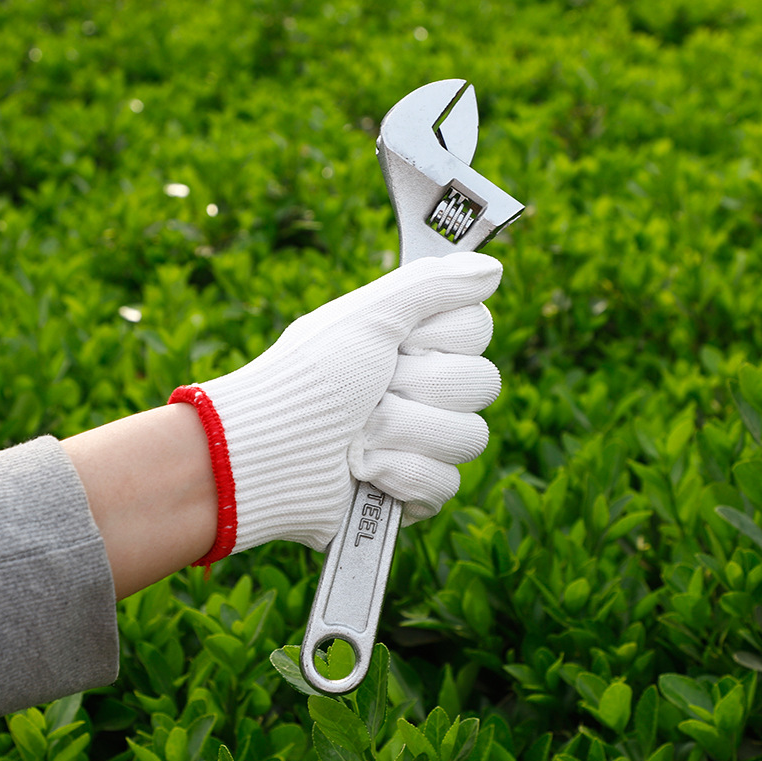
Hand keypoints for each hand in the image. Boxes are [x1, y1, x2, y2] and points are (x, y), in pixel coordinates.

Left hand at [171, 252, 502, 561]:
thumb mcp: (369, 316)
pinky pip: (446, 483)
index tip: (399, 342)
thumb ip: (432, 285)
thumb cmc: (311, 377)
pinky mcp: (414, 490)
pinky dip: (398, 474)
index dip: (443, 337)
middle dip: (420, 388)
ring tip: (358, 434)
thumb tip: (492, 267)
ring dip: (404, 433)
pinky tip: (363, 471)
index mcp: (414, 342)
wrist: (270, 450)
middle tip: (372, 391)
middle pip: (482, 383)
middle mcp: (424, 388)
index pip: (479, 328)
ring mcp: (422, 440)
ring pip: (470, 437)